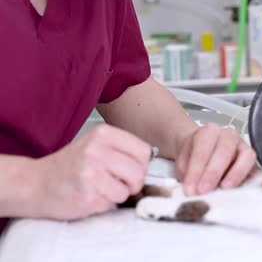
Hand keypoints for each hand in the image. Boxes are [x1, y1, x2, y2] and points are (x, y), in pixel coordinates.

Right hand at [31, 124, 150, 219]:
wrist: (34, 183)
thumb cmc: (70, 166)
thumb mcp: (96, 146)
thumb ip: (122, 150)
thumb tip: (151, 163)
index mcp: (103, 134)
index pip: (143, 151)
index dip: (141, 165)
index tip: (129, 170)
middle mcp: (96, 150)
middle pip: (139, 172)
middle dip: (132, 183)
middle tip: (115, 183)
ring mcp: (90, 173)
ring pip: (127, 190)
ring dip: (117, 195)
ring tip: (98, 188)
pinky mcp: (86, 195)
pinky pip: (112, 204)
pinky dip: (104, 204)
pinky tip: (89, 196)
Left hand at [175, 124, 256, 195]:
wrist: (200, 155)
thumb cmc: (193, 158)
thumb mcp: (183, 164)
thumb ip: (188, 176)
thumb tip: (193, 192)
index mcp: (210, 131)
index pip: (203, 148)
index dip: (196, 170)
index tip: (190, 189)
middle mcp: (229, 136)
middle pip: (225, 150)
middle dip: (213, 173)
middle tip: (204, 191)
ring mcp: (244, 147)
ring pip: (247, 156)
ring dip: (236, 174)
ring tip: (224, 190)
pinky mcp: (253, 162)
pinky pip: (256, 169)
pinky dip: (249, 180)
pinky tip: (238, 191)